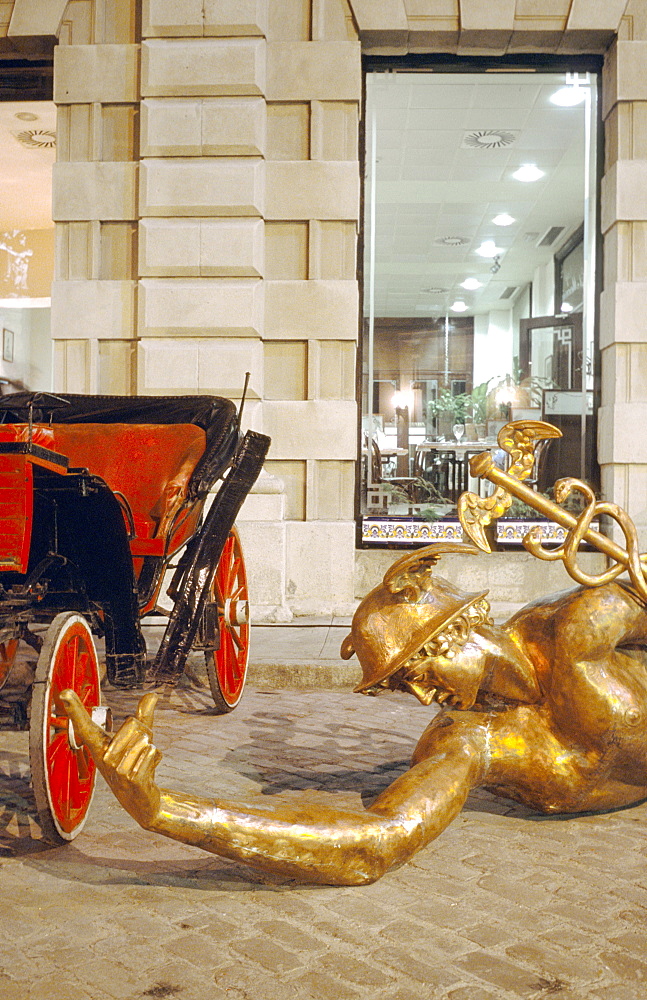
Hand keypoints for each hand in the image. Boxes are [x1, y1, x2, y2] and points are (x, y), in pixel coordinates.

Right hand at [60, 690, 162, 828]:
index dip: (75, 709)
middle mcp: (103, 756)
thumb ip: (143, 717)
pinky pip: (151, 753)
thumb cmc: (134, 765)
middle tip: (138, 752)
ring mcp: (115, 769)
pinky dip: (155, 758)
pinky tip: (147, 772)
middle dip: (145, 734)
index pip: (85, 725)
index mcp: (100, 745)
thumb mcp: (138, 738)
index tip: (64, 692)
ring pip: (144, 740)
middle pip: (133, 725)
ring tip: (142, 763)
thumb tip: (152, 695)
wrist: (140, 799)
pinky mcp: (131, 779)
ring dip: (150, 749)